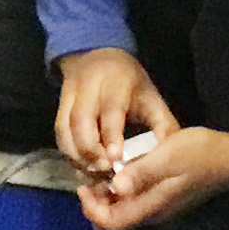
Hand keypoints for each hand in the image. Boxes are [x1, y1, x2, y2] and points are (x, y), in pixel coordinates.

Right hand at [54, 46, 176, 177]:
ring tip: (93, 173)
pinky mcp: (59, 106)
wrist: (97, 56)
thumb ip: (162, 126)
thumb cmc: (130, 84)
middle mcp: (88, 87)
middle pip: (81, 120)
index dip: (111, 135)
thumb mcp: (151, 98)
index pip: (110, 109)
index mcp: (116, 83)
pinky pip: (59, 133)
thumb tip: (169, 157)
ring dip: (77, 155)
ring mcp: (70, 96)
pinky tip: (82, 166)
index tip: (115, 158)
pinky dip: (68, 152)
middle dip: (90, 150)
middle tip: (104, 171)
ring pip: (65, 128)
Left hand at [80, 125, 228, 229]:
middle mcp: (152, 213)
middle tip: (88, 180)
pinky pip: (133, 204)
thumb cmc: (199, 153)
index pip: (111, 223)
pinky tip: (118, 173)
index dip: (91, 209)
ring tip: (99, 174)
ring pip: (122, 213)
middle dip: (95, 206)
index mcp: (151, 206)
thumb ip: (141, 172)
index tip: (84, 186)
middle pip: (114, 222)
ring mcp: (159, 207)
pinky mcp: (163, 199)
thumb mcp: (167, 156)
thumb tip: (115, 187)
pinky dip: (119, 193)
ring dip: (105, 199)